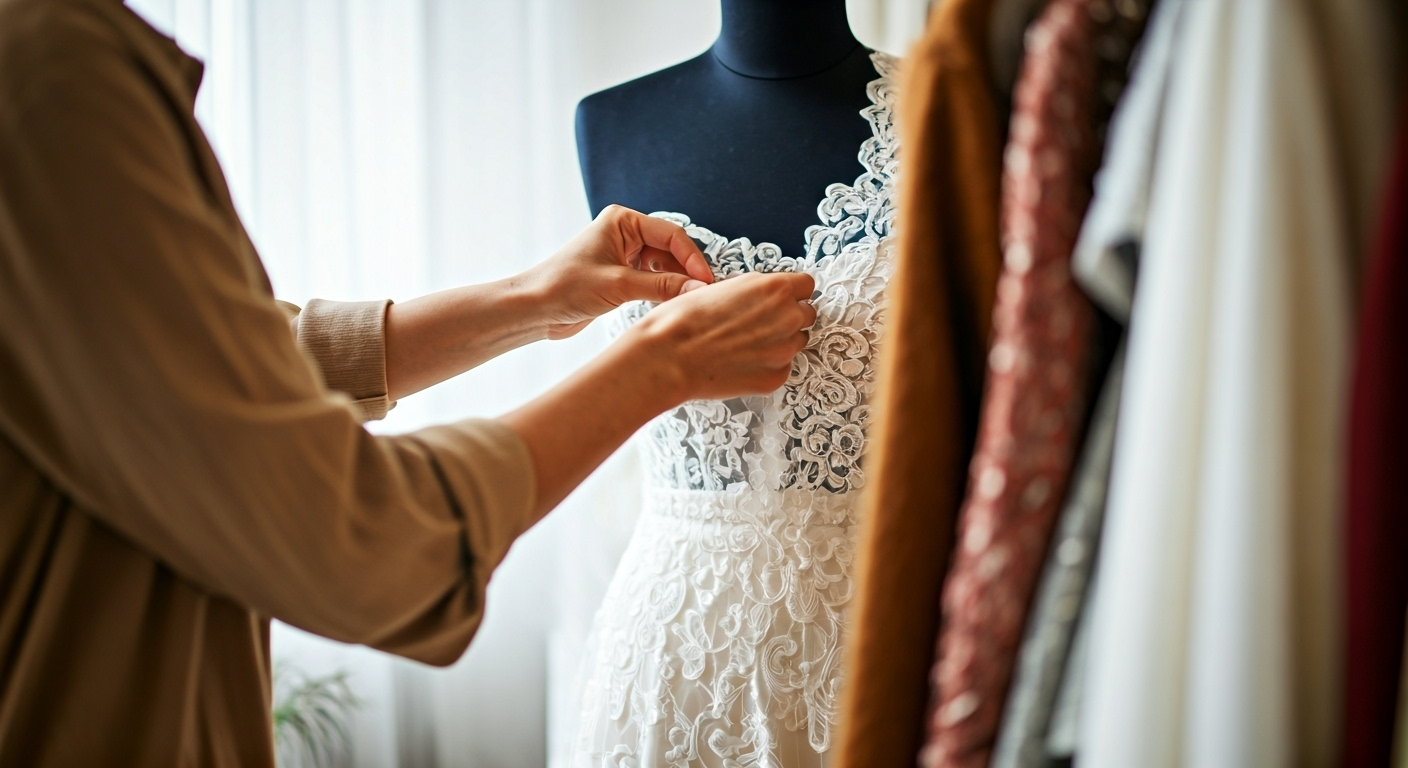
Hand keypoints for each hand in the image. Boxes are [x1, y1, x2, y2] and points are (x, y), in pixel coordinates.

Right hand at [500, 269, 815, 518]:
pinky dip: (767, 365)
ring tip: (746, 344)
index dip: (791, 291)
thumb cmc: (683, 319)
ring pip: (796, 342)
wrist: (667, 357)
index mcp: (775, 289)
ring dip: (779, 341)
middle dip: (788, 316)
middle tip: (759, 323)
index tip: (780, 297)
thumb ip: (752, 291)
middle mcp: (787, 318)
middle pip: (806, 314)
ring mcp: (783, 351)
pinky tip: (740, 362)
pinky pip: (782, 367)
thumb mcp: (721, 288)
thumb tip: (763, 295)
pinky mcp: (775, 378)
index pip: (807, 285)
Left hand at [519, 205, 714, 339]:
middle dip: (687, 271)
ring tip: (692, 302)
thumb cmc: (566, 287)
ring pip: (664, 267)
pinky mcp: (621, 277)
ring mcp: (624, 256)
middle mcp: (625, 234)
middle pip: (671, 250)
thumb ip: (662, 287)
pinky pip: (653, 282)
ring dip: (677, 284)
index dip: (693, 258)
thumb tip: (699, 289)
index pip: (671, 235)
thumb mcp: (619, 286)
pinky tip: (673, 306)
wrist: (535, 309)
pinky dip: (664, 293)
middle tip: (705, 295)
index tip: (707, 281)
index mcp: (623, 221)